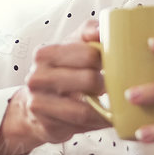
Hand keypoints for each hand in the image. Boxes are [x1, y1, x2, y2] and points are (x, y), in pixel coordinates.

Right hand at [10, 15, 114, 146]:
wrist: (34, 105)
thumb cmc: (60, 73)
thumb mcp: (70, 48)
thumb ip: (87, 33)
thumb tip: (102, 28)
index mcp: (45, 54)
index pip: (88, 54)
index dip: (107, 60)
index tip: (118, 64)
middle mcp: (38, 77)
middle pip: (89, 80)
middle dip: (108, 85)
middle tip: (118, 85)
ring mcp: (38, 103)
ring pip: (84, 110)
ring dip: (106, 109)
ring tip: (118, 105)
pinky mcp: (46, 126)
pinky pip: (80, 126)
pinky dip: (98, 123)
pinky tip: (108, 119)